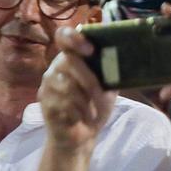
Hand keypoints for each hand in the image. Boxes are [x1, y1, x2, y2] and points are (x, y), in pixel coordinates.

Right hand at [39, 27, 115, 151]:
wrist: (80, 135)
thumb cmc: (94, 107)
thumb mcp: (108, 87)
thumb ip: (111, 71)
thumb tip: (127, 56)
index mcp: (71, 58)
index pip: (63, 36)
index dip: (74, 38)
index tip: (90, 50)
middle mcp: (56, 67)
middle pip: (68, 61)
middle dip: (90, 81)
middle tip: (102, 96)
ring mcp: (47, 84)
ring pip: (67, 84)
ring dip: (85, 101)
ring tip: (93, 112)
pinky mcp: (44, 101)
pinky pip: (62, 102)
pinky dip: (78, 112)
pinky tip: (81, 118)